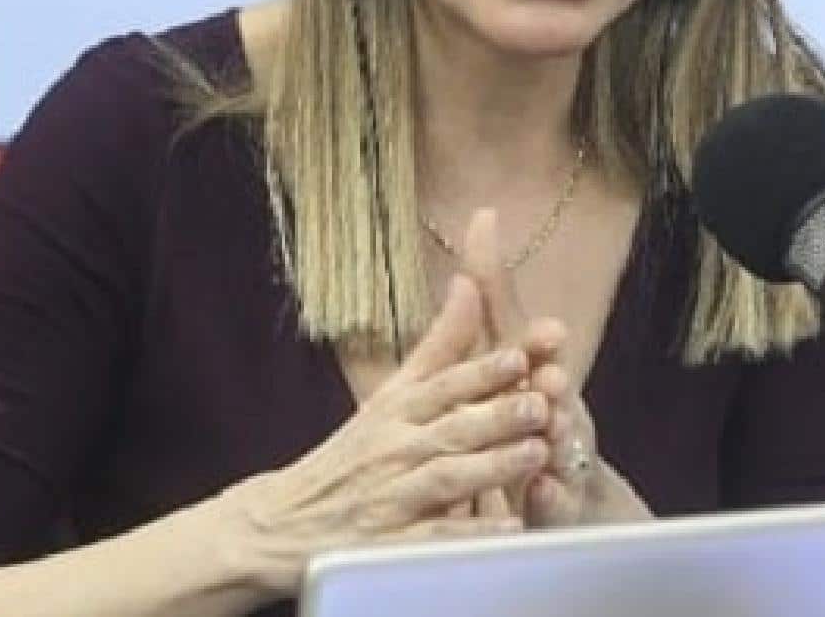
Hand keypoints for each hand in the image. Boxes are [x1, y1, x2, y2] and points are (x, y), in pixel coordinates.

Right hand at [221, 274, 548, 599]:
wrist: (281, 523)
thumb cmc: (354, 452)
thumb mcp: (392, 392)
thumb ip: (439, 343)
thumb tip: (467, 280)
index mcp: (399, 409)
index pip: (443, 385)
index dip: (482, 371)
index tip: (520, 357)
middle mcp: (396, 449)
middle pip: (450, 429)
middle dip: (497, 416)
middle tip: (543, 403)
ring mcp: (392, 498)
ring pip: (444, 478)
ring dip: (490, 466)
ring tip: (536, 453)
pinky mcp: (388, 545)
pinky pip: (432, 539)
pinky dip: (468, 534)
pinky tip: (507, 527)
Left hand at [460, 208, 650, 526]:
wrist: (562, 501)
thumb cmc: (527, 414)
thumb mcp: (503, 353)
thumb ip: (492, 294)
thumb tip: (481, 216)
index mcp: (535, 374)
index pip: (534, 346)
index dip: (540, 337)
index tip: (548, 329)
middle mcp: (555, 408)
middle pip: (556, 391)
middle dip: (553, 380)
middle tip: (550, 376)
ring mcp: (561, 457)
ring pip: (561, 442)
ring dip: (559, 433)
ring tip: (552, 428)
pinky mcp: (559, 506)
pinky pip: (555, 503)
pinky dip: (550, 497)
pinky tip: (542, 492)